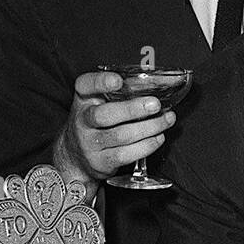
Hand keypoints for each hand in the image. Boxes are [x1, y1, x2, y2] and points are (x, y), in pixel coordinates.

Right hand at [52, 71, 177, 195]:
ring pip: (121, 136)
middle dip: (132, 109)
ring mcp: (90, 144)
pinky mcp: (101, 162)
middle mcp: (82, 121)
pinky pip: (127, 155)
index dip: (101, 82)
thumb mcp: (99, 102)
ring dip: (150, 127)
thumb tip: (162, 83)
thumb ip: (122, 91)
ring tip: (167, 119)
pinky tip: (159, 137)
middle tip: (155, 104)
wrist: (76, 156)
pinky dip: (147, 145)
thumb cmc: (96, 123)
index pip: (85, 85)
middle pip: (103, 115)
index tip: (118, 80)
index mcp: (83, 99)